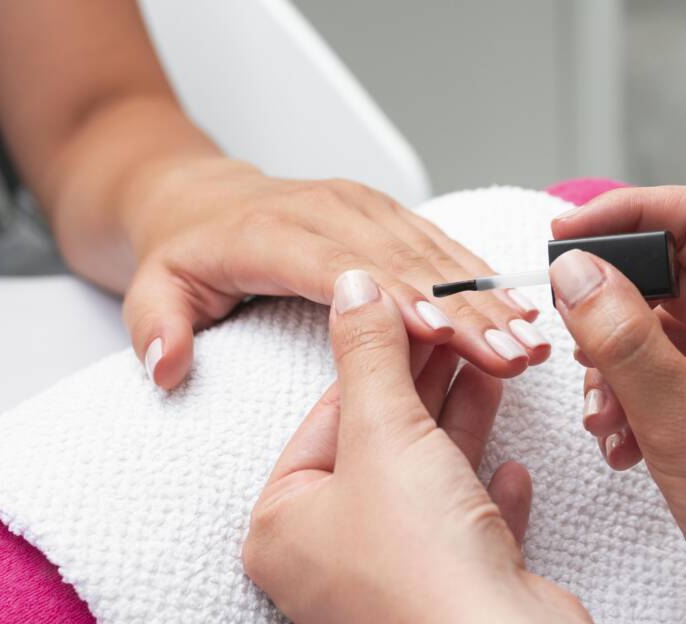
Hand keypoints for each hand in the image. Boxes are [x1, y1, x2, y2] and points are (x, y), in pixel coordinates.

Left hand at [121, 158, 548, 388]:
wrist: (203, 195)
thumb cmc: (187, 251)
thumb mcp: (153, 286)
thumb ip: (158, 324)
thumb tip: (165, 366)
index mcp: (273, 233)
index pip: (340, 269)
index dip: (393, 299)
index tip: (440, 333)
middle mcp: (329, 213)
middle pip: (406, 264)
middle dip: (465, 313)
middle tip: (512, 354)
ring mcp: (365, 208)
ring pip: (438, 254)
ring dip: (489, 301)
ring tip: (531, 344)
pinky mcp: (390, 214)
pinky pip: (445, 246)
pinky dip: (485, 281)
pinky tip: (520, 311)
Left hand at [242, 270, 645, 623]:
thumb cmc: (421, 556)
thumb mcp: (384, 431)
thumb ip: (367, 351)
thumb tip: (353, 283)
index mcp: (283, 527)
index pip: (326, 417)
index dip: (375, 355)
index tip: (413, 309)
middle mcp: (330, 559)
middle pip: (379, 445)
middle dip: (426, 383)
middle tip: (461, 329)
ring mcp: (393, 581)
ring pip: (428, 481)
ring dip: (462, 425)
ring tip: (496, 367)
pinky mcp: (451, 595)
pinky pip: (466, 528)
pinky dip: (487, 492)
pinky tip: (514, 467)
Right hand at [550, 187, 685, 623]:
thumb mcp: (685, 418)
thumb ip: (623, 339)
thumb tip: (574, 272)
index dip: (622, 216)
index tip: (560, 234)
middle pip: (664, 273)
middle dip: (609, 309)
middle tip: (569, 333)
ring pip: (649, 326)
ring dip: (611, 366)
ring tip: (604, 415)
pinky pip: (650, 372)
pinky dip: (623, 399)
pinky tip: (620, 443)